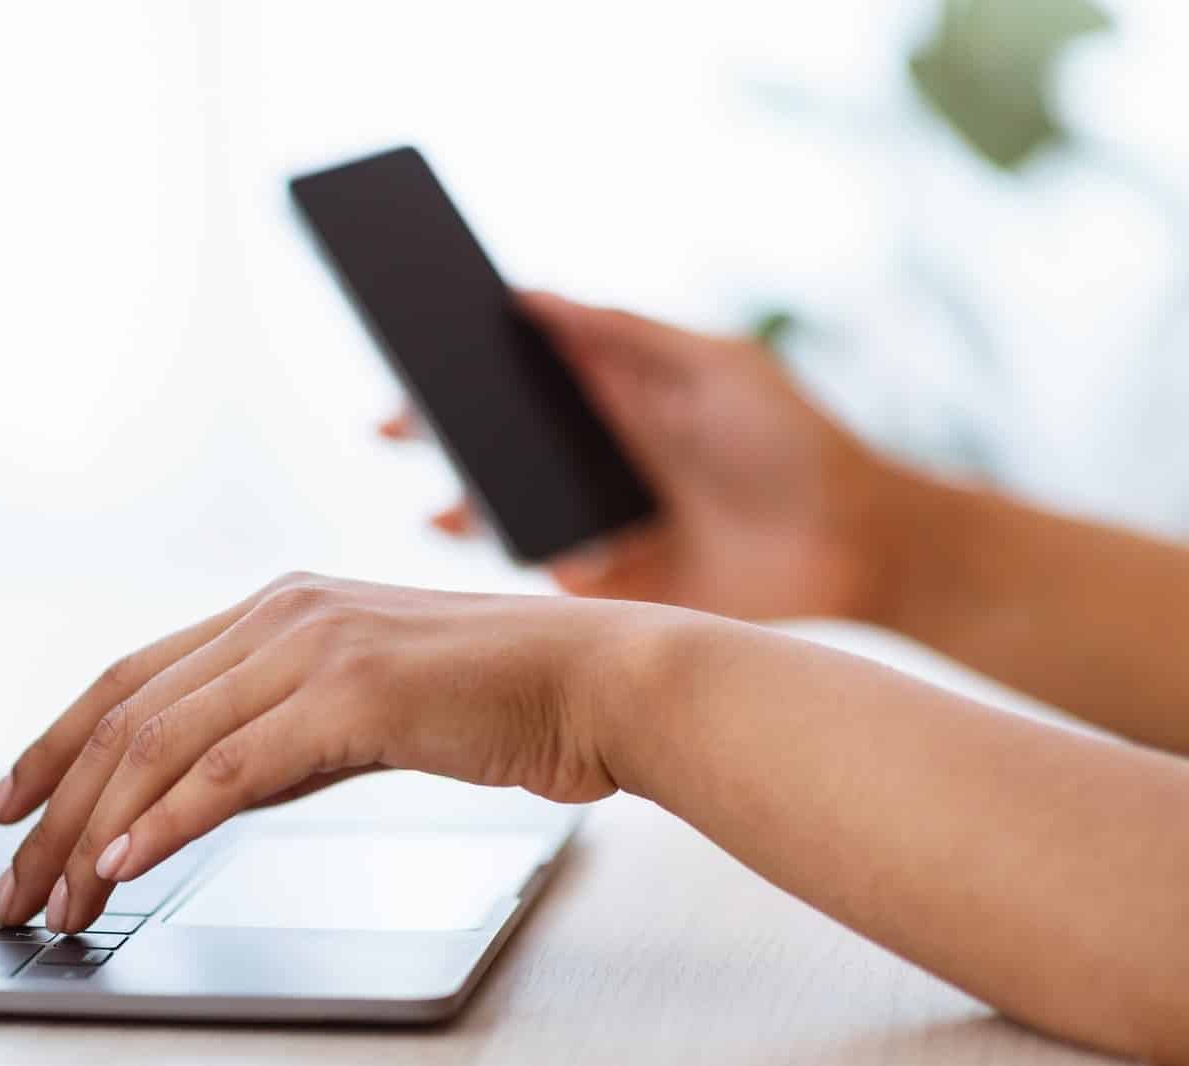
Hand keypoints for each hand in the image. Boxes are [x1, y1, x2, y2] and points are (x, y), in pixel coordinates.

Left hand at [0, 572, 664, 933]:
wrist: (594, 682)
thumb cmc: (488, 701)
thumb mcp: (357, 710)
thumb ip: (276, 736)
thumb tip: (192, 798)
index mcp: (274, 608)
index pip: (132, 676)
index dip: (57, 742)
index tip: (10, 803)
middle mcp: (278, 613)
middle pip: (126, 714)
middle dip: (54, 806)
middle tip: (14, 882)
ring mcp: (311, 645)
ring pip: (161, 743)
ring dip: (95, 832)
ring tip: (59, 900)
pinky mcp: (349, 692)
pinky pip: (228, 769)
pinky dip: (163, 823)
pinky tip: (124, 865)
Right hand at [386, 291, 906, 621]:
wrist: (858, 546)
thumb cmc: (794, 442)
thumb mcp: (713, 367)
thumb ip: (623, 334)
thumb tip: (527, 294)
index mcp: (608, 397)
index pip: (514, 372)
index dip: (458, 358)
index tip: (406, 335)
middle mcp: (586, 460)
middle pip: (490, 440)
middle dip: (434, 428)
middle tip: (392, 419)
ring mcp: (590, 525)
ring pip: (498, 509)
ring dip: (458, 499)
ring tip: (436, 491)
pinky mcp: (604, 586)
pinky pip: (536, 572)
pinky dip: (508, 557)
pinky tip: (488, 537)